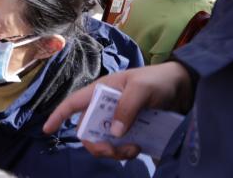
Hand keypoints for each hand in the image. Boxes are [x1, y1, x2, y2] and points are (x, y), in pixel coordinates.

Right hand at [43, 62, 194, 160]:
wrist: (185, 88)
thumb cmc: (159, 81)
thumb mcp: (142, 89)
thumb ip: (126, 108)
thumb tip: (113, 133)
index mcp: (102, 91)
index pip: (74, 102)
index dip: (59, 115)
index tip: (47, 129)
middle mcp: (105, 107)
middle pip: (87, 130)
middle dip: (97, 145)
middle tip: (117, 151)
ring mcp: (117, 119)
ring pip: (102, 141)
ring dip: (114, 151)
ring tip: (134, 149)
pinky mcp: (130, 130)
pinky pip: (118, 146)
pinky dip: (124, 152)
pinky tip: (139, 148)